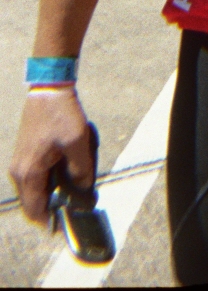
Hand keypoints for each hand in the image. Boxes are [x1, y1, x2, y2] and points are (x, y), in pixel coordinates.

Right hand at [9, 89, 93, 225]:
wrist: (49, 88)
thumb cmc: (62, 114)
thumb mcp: (78, 142)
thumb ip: (81, 170)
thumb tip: (84, 189)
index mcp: (29, 173)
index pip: (34, 209)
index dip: (49, 221)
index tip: (65, 225)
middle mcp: (19, 171)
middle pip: (32, 202)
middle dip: (50, 208)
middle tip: (72, 206)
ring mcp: (19, 162)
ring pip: (32, 190)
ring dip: (48, 194)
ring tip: (70, 189)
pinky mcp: (24, 153)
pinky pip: (33, 177)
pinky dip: (45, 182)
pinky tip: (63, 173)